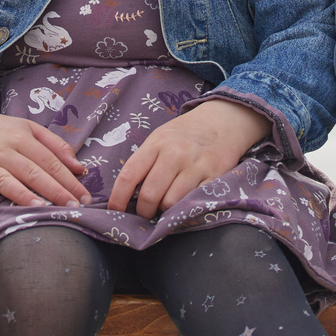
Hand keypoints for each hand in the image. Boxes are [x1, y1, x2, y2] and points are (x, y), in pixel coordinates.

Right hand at [0, 103, 90, 227]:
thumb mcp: (28, 128)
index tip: (85, 197)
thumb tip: (79, 168)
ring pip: (4, 181)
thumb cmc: (1, 131)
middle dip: (54, 190)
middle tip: (73, 208)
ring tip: (39, 210)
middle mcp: (2, 151)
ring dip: (21, 195)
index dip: (68, 179)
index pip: (49, 161)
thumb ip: (55, 145)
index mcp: (21, 138)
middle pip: (32, 171)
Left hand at [108, 99, 269, 218]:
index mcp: (156, 144)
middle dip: (144, 211)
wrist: (222, 121)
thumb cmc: (184, 134)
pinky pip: (193, 203)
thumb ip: (146, 162)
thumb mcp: (160, 138)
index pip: (129, 175)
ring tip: (167, 206)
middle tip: (145, 214)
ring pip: (171, 203)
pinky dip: (185, 210)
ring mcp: (195, 166)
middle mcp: (174, 154)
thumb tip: (127, 195)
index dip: (118, 198)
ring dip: (166, 211)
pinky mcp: (214, 177)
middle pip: (150, 195)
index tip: (113, 212)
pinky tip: (184, 206)